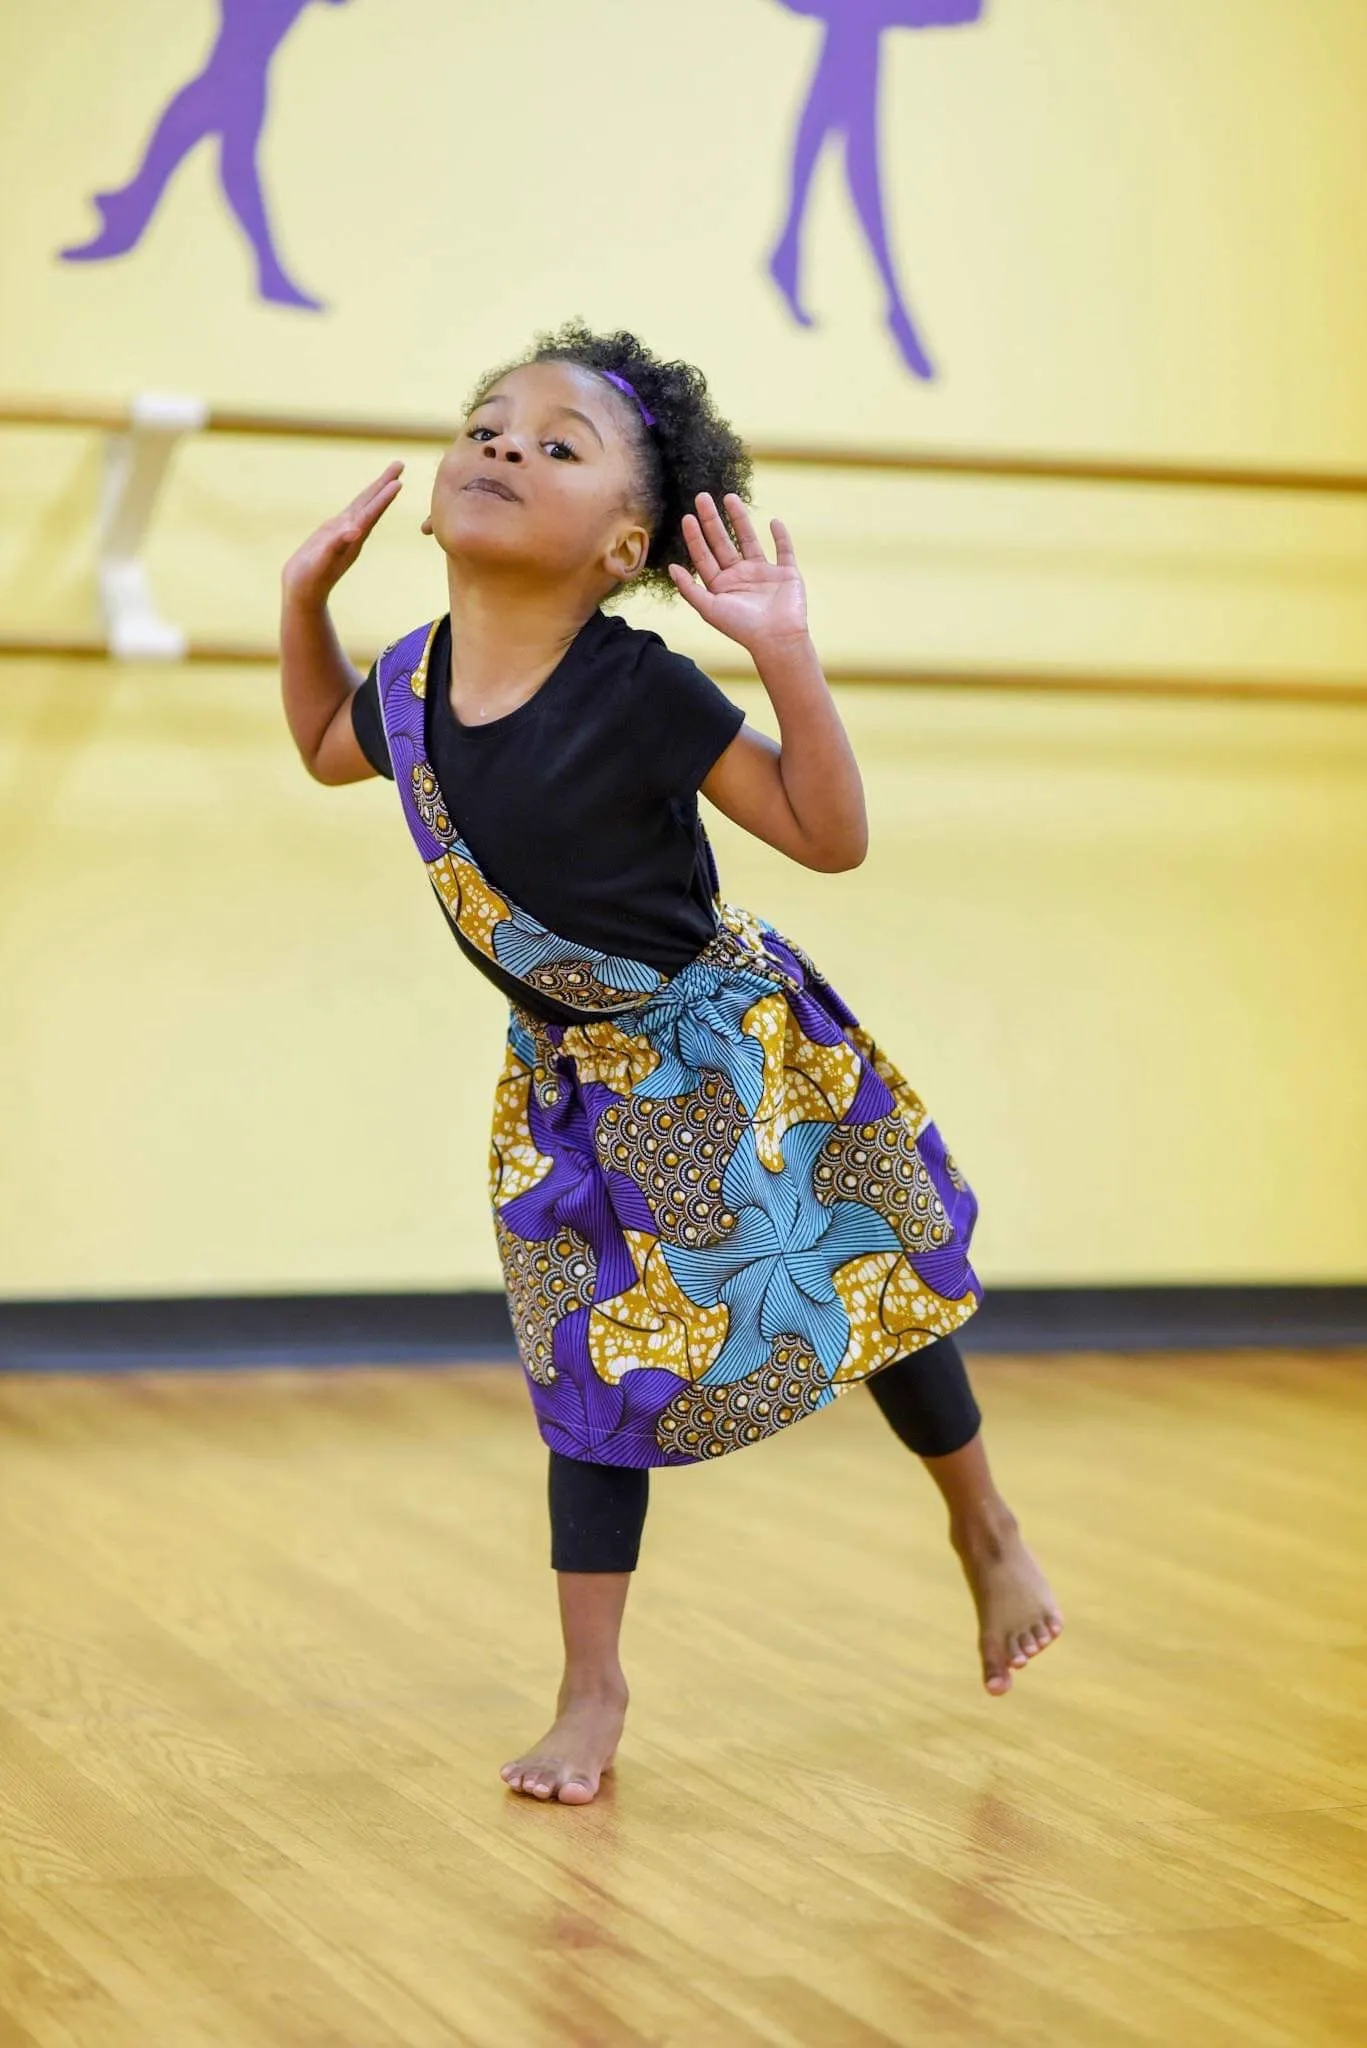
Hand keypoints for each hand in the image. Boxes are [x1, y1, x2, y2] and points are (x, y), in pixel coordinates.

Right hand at [281, 461, 402, 608]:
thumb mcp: (322, 562)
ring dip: (377, 489)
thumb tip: (355, 531)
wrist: (303, 592)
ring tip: (391, 476)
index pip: (371, 513)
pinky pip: (353, 513)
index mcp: (352, 539)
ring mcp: (344, 533)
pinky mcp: (334, 534)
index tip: (398, 481)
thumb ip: (337, 545)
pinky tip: (368, 497)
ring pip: (363, 506)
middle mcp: (352, 533)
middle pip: (371, 503)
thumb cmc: (311, 579)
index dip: (383, 497)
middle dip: (385, 483)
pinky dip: (363, 502)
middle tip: (400, 463)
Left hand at [669, 493, 807, 653]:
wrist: (777, 639)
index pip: (704, 556)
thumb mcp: (709, 609)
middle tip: (701, 496)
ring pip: (749, 540)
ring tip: (730, 497)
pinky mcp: (786, 574)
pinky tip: (773, 521)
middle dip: (712, 520)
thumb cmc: (741, 628)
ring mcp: (763, 573)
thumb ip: (689, 589)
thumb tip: (671, 567)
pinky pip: (784, 550)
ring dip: (740, 519)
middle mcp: (740, 576)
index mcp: (721, 585)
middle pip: (722, 542)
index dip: (695, 537)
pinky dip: (781, 536)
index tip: (687, 517)